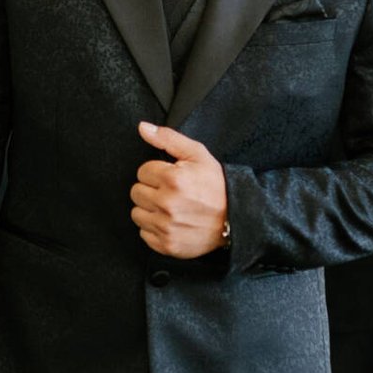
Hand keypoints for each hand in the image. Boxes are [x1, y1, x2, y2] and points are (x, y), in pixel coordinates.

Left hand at [132, 122, 228, 257]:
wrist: (236, 218)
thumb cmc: (217, 185)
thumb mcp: (197, 155)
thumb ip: (167, 139)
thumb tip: (142, 127)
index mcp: (172, 179)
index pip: (142, 172)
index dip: (156, 173)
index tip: (170, 178)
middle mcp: (167, 203)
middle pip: (136, 192)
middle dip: (151, 190)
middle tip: (170, 192)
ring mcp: (166, 226)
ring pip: (137, 214)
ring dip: (150, 210)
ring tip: (170, 207)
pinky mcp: (167, 245)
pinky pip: (144, 233)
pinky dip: (154, 229)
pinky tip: (171, 222)